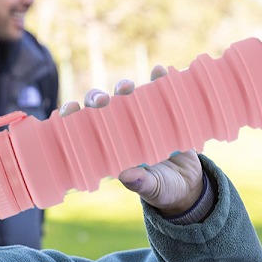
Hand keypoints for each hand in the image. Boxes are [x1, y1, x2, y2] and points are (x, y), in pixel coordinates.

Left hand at [59, 67, 203, 214]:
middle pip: (101, 107)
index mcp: (107, 149)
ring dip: (124, 87)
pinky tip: (159, 72)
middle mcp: (120, 130)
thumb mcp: (151, 188)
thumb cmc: (162, 189)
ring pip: (126, 96)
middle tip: (102, 101)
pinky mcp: (164, 112)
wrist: (190, 185)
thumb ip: (140, 183)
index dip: (73, 116)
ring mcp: (141, 119)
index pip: (82, 129)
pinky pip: (159, 91)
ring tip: (127, 87)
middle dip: (97, 98)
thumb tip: (126, 175)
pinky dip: (159, 79)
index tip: (70, 109)